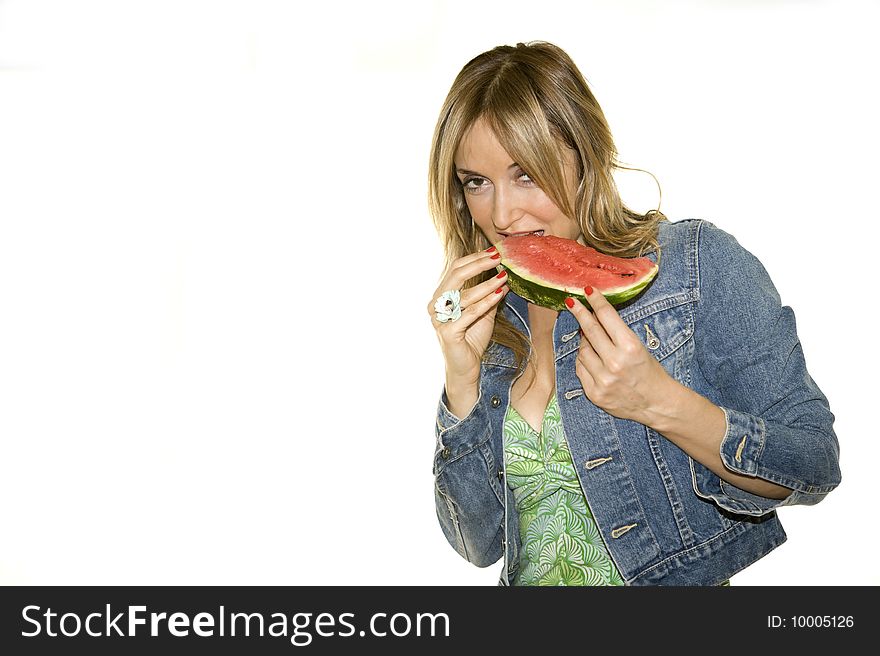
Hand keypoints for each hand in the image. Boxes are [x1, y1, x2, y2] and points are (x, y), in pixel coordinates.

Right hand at [427, 247, 508, 384]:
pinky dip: (486, 302)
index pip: (455, 269)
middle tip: (499, 257)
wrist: (466, 368)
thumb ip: (489, 294)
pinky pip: (469, 313)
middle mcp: (436, 305)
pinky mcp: (448, 332)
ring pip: (465, 295)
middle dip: (479, 264)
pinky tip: (500, 294)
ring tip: (505, 276)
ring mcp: (440, 319)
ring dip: (487, 284)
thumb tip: (505, 273)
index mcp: (441, 296)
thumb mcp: (483, 311)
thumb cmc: (472, 339)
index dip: (475, 258)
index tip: (495, 251)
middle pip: (455, 275)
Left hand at [565, 286, 672, 422]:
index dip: (596, 302)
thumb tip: (592, 316)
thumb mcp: (638, 347)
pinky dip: (583, 361)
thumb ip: (615, 334)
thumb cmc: (649, 372)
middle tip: (571, 302)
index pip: (607, 317)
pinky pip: (580, 369)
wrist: (656, 404)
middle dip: (579, 313)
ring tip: (593, 342)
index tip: (588, 291)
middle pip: (590, 331)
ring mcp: (603, 379)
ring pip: (582, 351)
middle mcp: (615, 363)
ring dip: (584, 342)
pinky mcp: (594, 393)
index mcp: (630, 347)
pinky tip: (591, 359)